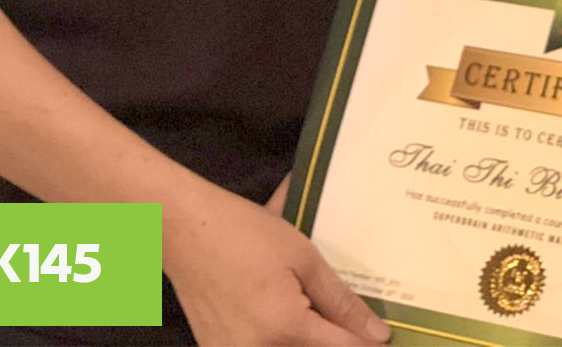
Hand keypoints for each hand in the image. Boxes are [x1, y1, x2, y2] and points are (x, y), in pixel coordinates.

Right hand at [166, 182, 388, 345]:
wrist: (181, 227)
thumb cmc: (243, 232)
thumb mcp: (302, 256)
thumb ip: (341, 301)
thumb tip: (377, 336)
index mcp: (286, 327)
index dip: (366, 343)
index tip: (379, 337)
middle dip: (331, 338)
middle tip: (333, 315)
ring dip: (302, 338)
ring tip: (293, 302)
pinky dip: (273, 338)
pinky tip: (269, 309)